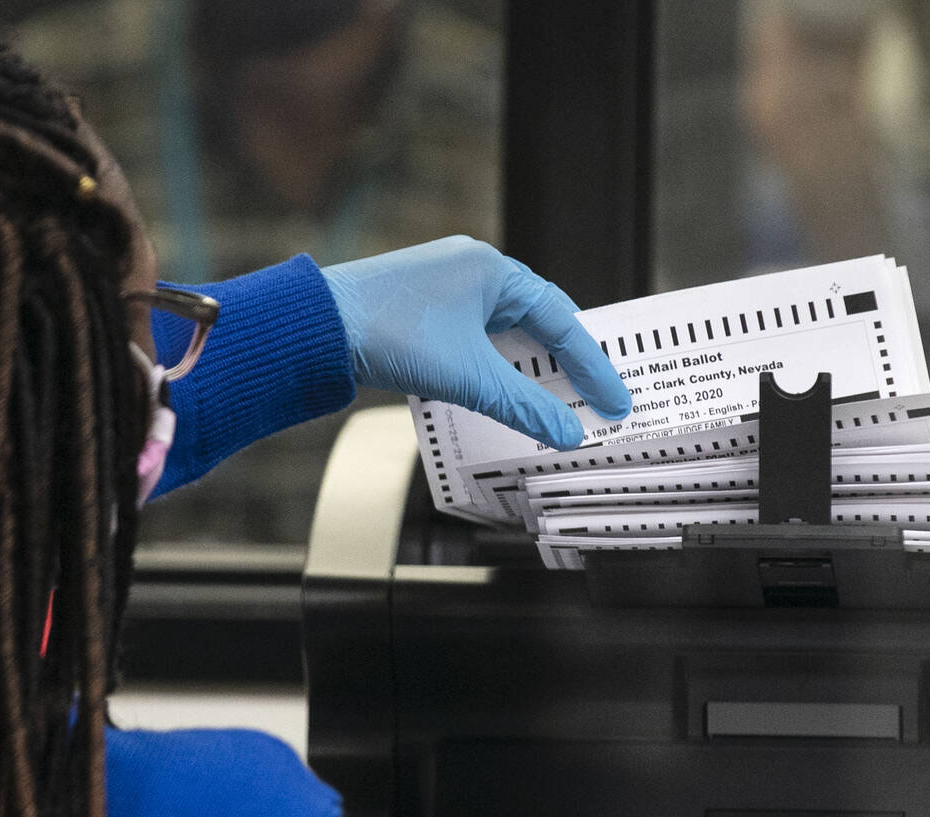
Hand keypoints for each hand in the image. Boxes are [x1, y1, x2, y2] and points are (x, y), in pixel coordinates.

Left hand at [324, 236, 630, 448]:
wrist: (314, 328)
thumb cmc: (386, 332)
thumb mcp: (468, 377)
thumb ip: (523, 406)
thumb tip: (565, 433)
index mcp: (493, 270)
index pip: (562, 320)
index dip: (592, 365)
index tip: (614, 399)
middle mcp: (473, 269)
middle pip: (538, 320)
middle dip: (567, 363)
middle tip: (595, 400)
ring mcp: (447, 286)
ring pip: (506, 330)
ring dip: (530, 366)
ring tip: (556, 402)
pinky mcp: (424, 307)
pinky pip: (478, 335)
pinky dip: (497, 364)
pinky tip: (503, 390)